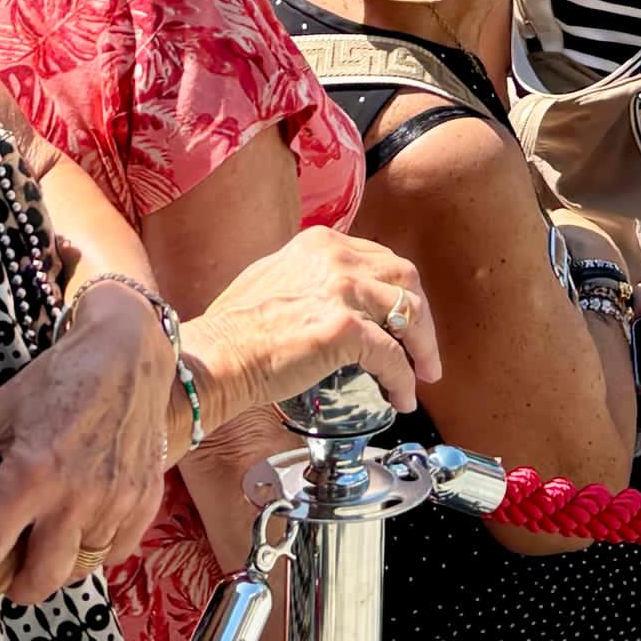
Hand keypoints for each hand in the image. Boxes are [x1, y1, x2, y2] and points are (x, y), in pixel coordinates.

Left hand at [0, 291, 180, 631]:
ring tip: (47, 539)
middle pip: (38, 581)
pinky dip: (96, 550)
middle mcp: (75, 496)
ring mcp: (115, 501)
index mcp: (30, 475)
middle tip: (8, 566)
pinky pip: (116, 552)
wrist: (129, 352)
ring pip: (79, 569)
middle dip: (16, 587)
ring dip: (57, 565)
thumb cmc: (55, 378)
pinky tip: (83, 526)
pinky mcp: (146, 500)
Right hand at [180, 225, 438, 431]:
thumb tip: (328, 292)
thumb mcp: (272, 277)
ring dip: (423, 348)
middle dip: (423, 317)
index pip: (381, 260)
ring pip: (410, 313)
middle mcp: (336, 258)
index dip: (401, 292)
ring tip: (423, 375)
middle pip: (406, 279)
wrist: (216, 357)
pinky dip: (403, 379)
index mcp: (321, 244)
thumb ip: (306, 275)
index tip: (406, 319)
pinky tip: (402, 397)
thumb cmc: (233, 330)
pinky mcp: (344, 329)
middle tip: (424, 351)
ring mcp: (342, 290)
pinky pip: (392, 356)